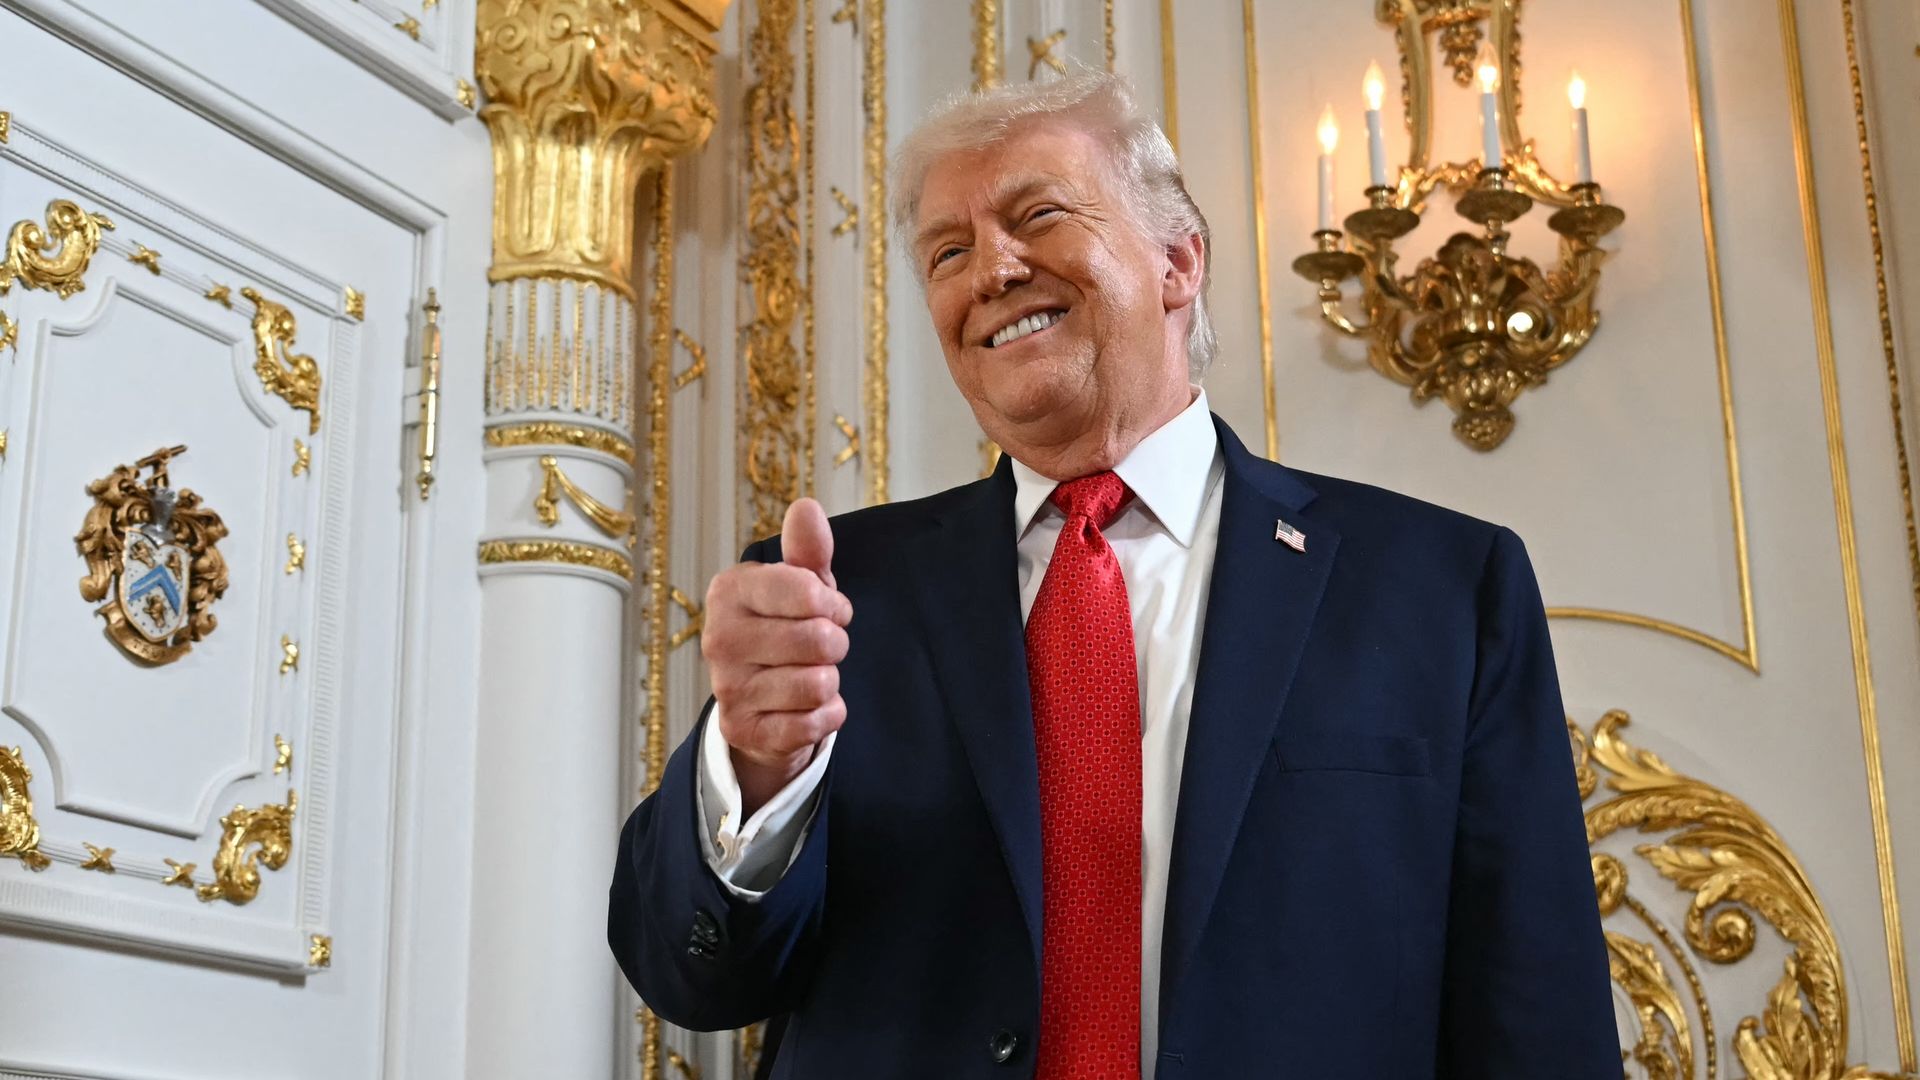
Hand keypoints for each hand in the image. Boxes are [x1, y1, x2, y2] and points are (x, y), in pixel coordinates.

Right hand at [702, 498, 852, 814]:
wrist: (759, 699)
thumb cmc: (785, 627)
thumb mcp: (800, 585)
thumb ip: (807, 549)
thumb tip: (805, 508)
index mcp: (729, 592)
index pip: (808, 593)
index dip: (834, 604)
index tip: (830, 609)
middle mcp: (719, 639)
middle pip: (820, 641)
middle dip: (836, 645)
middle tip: (822, 647)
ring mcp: (726, 688)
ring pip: (818, 685)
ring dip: (829, 682)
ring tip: (809, 675)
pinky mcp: (742, 731)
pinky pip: (813, 724)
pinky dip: (825, 716)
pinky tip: (806, 708)